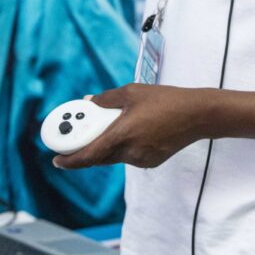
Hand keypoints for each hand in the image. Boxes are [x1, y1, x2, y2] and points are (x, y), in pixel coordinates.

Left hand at [52, 84, 213, 169]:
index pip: (88, 156)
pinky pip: (129, 156)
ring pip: (114, 156)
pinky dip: (123, 146)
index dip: (69, 160)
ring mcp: (141, 159)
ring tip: (111, 127)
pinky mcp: (151, 161)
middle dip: (86, 149)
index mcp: (122, 134)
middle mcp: (130, 151)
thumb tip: (88, 101)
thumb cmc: (166, 100)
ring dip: (107, 145)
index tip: (57, 159)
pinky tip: (133, 130)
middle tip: (78, 139)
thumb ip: (106, 99)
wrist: (197, 115)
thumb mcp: (132, 92)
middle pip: (99, 157)